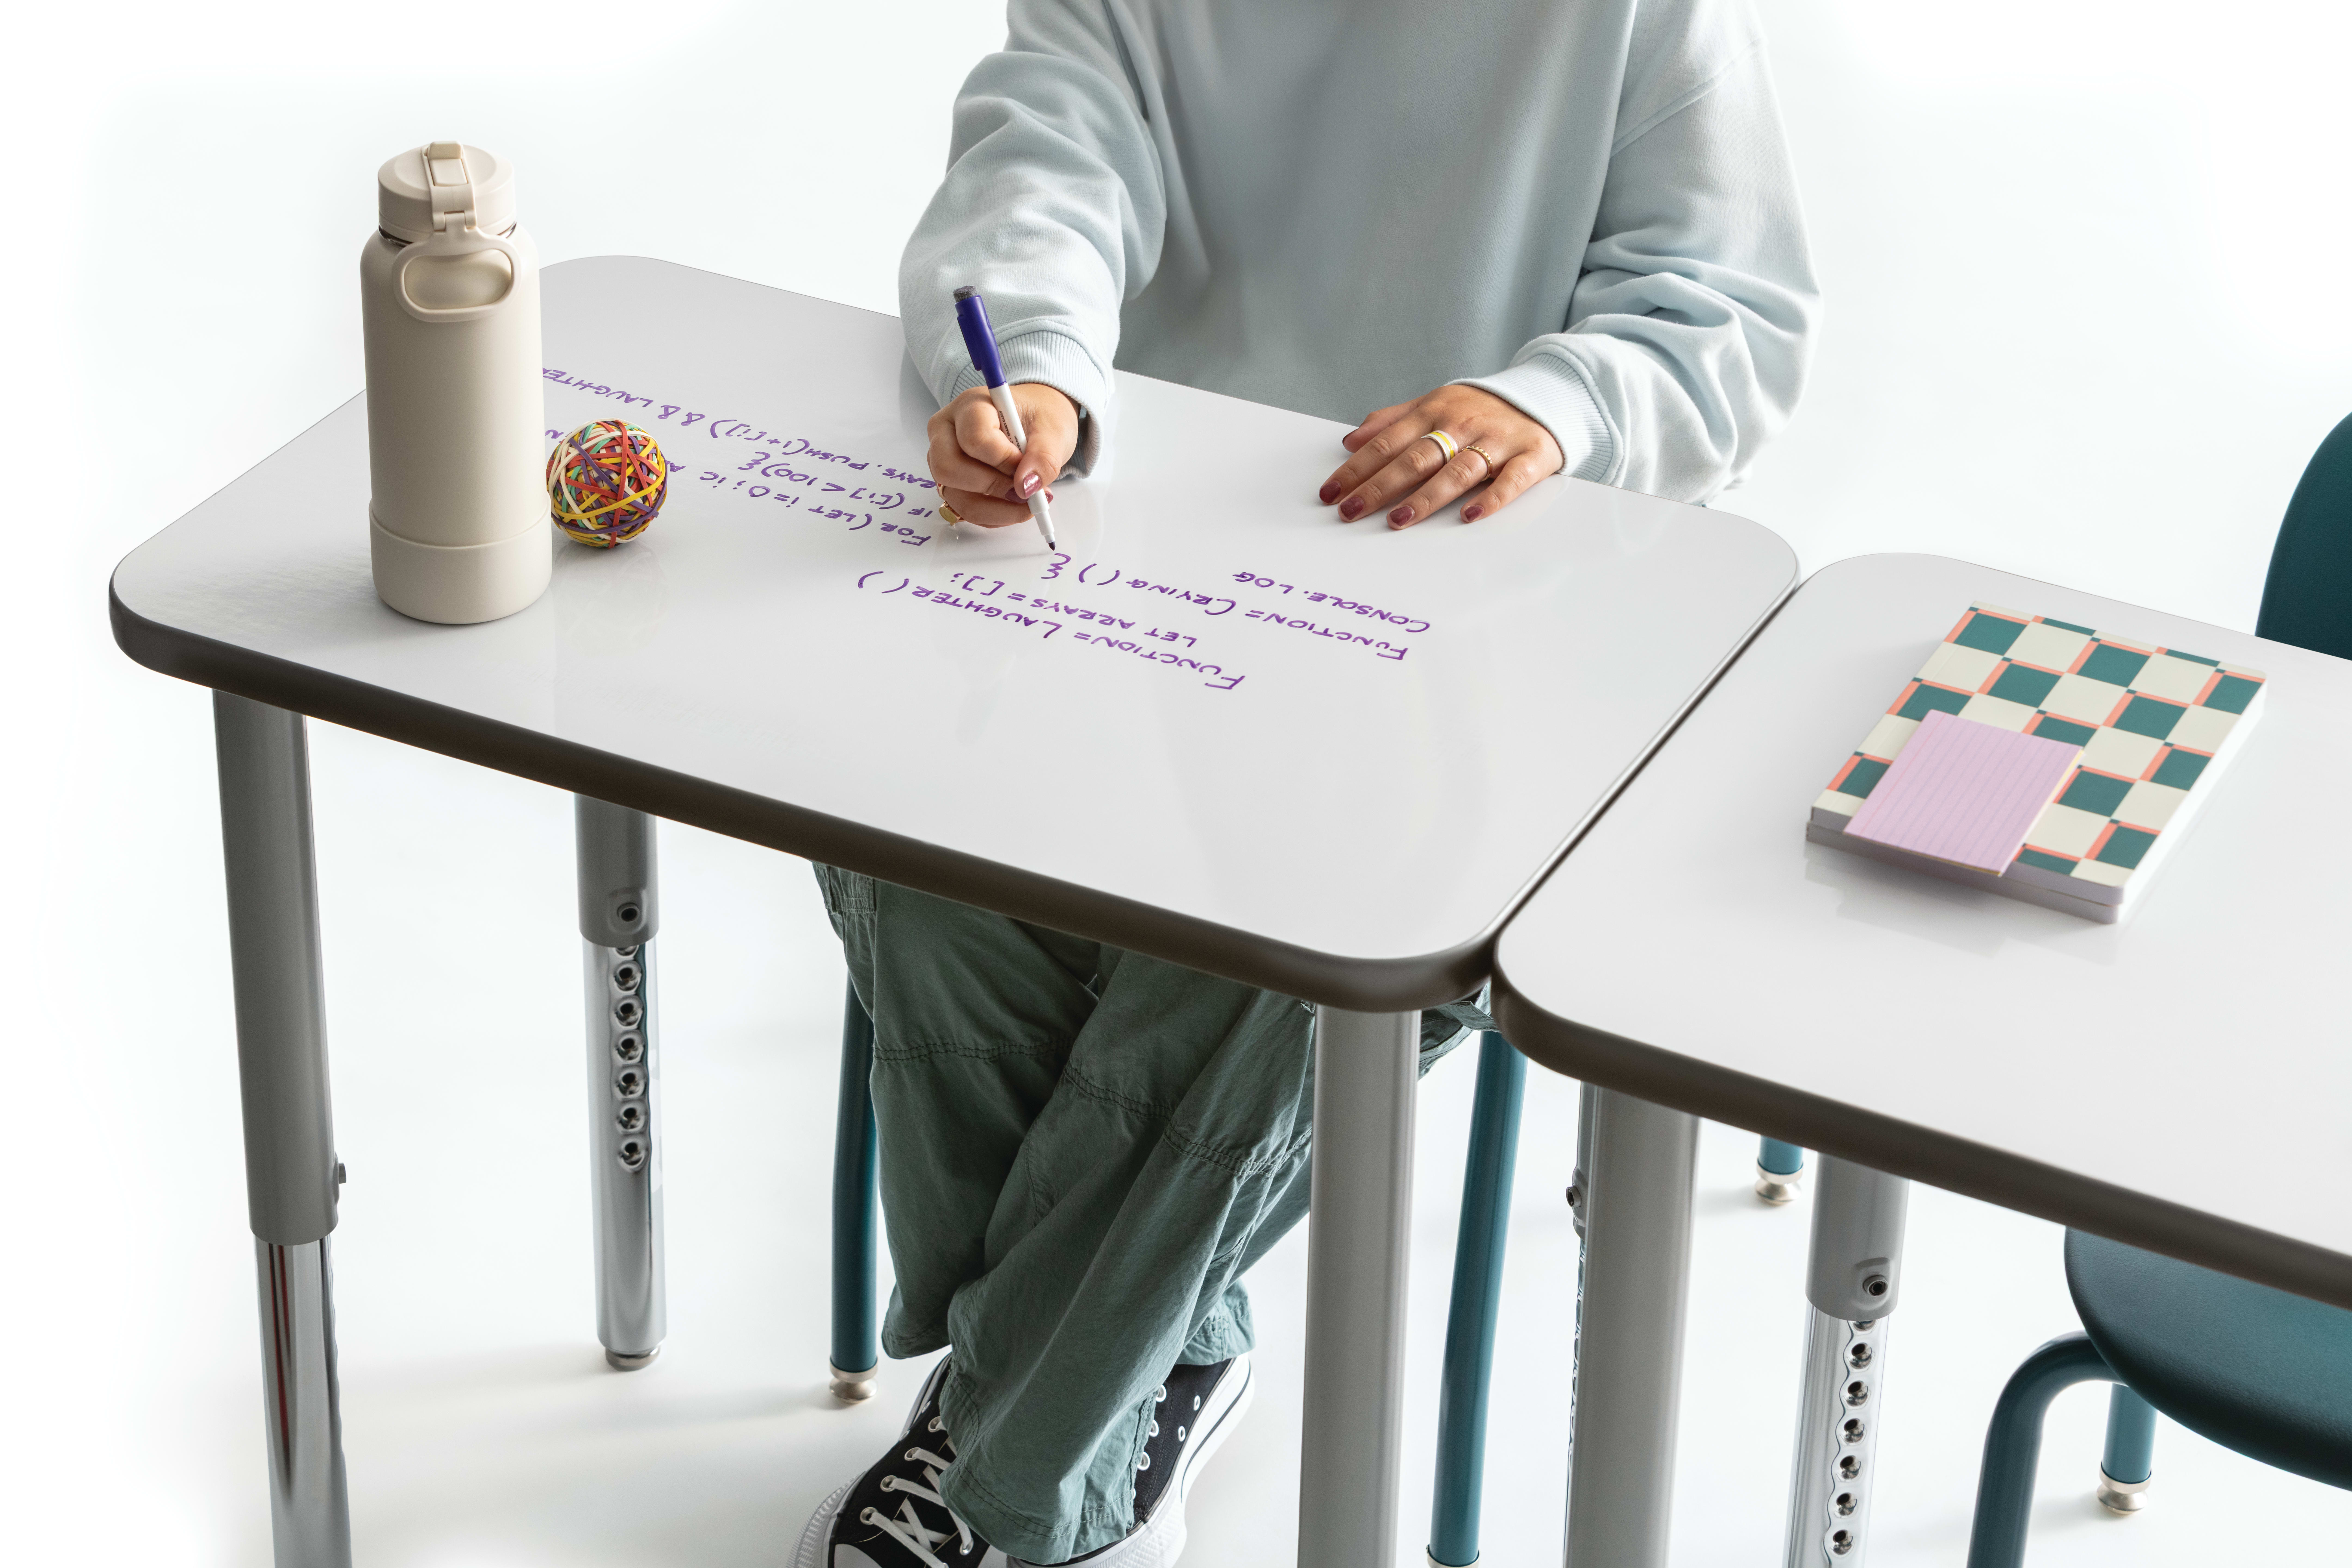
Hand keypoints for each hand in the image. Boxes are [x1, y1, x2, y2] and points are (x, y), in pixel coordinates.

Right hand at [926, 383, 1078, 526]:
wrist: (1035, 423)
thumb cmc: (1039, 418)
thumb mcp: (1052, 430)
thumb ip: (1044, 456)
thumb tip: (1027, 487)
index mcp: (969, 406)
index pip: (974, 439)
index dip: (1004, 461)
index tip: (1028, 465)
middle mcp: (946, 431)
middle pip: (949, 469)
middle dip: (993, 487)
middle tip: (1026, 491)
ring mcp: (943, 459)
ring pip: (956, 497)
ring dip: (997, 510)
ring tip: (1029, 502)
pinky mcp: (952, 484)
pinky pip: (965, 511)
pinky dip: (995, 516)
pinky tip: (1016, 504)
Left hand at [1317, 386, 1563, 528]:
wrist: (1544, 395)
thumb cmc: (1479, 408)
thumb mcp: (1434, 403)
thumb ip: (1392, 421)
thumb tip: (1351, 440)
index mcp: (1434, 411)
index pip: (1387, 443)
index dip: (1356, 469)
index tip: (1331, 493)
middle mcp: (1462, 425)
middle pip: (1415, 458)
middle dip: (1379, 486)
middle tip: (1350, 511)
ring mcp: (1497, 441)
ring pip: (1458, 470)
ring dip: (1427, 496)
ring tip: (1398, 519)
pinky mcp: (1530, 456)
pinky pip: (1511, 480)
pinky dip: (1492, 498)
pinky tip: (1470, 516)